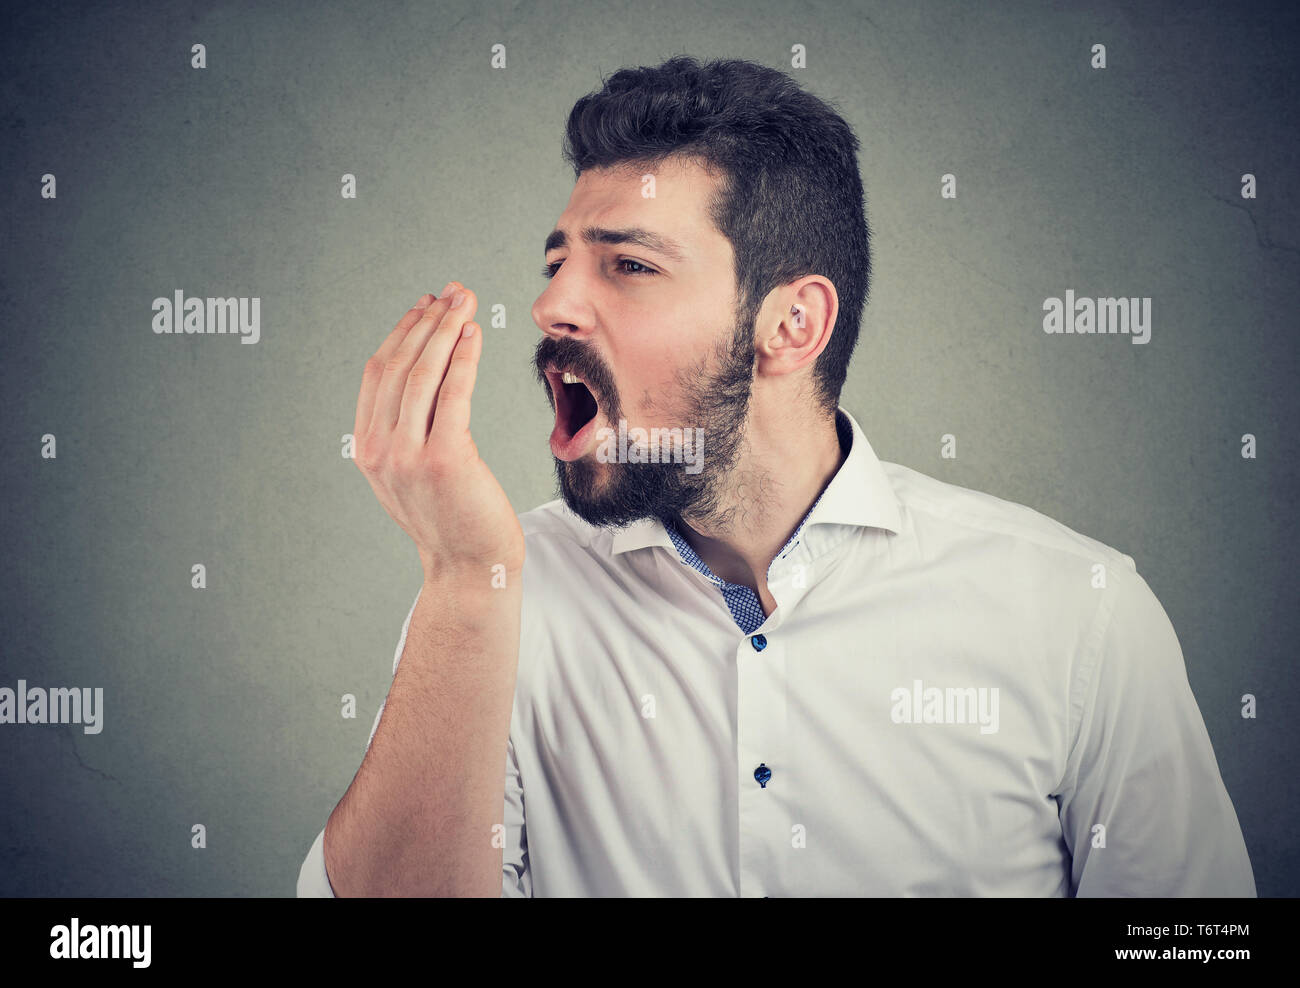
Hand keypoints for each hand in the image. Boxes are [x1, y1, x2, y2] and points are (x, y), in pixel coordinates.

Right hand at [353, 283, 524, 583]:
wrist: (470, 568)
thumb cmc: (455, 517)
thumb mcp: (417, 471)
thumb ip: (411, 428)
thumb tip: (429, 370)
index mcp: (368, 448)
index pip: (378, 373)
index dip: (403, 331)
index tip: (428, 304)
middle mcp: (380, 450)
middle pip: (398, 366)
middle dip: (427, 321)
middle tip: (453, 291)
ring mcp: (408, 457)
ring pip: (422, 375)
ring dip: (445, 330)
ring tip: (465, 301)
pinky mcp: (444, 461)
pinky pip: (453, 395)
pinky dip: (463, 359)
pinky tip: (474, 335)